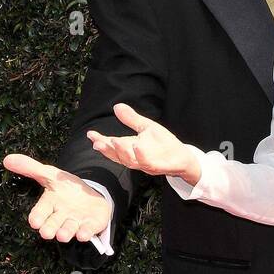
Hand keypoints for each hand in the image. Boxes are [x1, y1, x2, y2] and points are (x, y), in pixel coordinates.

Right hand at [2, 153, 112, 242]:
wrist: (91, 196)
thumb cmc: (67, 189)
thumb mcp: (50, 175)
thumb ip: (30, 168)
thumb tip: (7, 159)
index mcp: (49, 204)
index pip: (40, 212)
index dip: (37, 217)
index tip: (34, 222)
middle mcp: (61, 216)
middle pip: (53, 224)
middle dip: (49, 228)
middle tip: (46, 233)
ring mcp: (76, 222)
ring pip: (69, 229)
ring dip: (66, 232)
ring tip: (62, 235)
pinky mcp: (91, 225)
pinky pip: (88, 229)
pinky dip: (86, 232)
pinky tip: (84, 234)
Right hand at [86, 103, 200, 183]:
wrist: (183, 156)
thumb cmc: (164, 143)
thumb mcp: (146, 127)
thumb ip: (131, 119)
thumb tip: (116, 106)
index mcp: (131, 148)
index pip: (113, 146)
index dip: (101, 141)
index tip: (90, 134)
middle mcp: (135, 158)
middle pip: (117, 156)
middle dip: (107, 150)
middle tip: (97, 143)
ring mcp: (146, 163)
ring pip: (130, 161)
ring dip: (121, 152)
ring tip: (114, 141)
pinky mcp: (158, 166)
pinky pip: (148, 163)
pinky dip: (141, 156)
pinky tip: (137, 146)